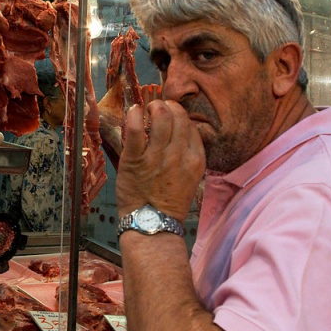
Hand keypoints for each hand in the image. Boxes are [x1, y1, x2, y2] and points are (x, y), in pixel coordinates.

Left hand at [116, 100, 205, 219]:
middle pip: (178, 116)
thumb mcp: (190, 178)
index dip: (180, 115)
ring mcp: (157, 157)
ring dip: (153, 106)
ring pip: (160, 117)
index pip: (191, 125)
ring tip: (147, 108)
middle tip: (158, 107)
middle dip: (167, 106)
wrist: (152, 224)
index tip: (171, 115)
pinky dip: (134, 114)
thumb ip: (187, 155)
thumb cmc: (168, 202)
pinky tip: (135, 111)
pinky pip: (136, 129)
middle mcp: (179, 155)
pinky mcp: (135, 159)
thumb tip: (180, 132)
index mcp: (196, 159)